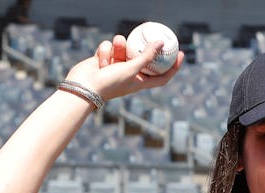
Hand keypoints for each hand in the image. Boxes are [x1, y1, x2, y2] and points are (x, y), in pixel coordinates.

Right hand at [64, 35, 183, 102]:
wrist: (83, 87)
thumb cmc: (110, 83)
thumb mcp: (132, 69)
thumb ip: (147, 56)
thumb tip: (161, 43)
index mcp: (139, 82)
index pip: (162, 76)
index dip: (173, 67)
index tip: (180, 54)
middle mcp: (129, 74)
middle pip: (142, 58)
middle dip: (146, 47)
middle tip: (156, 34)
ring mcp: (116, 66)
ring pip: (123, 47)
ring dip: (120, 45)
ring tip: (117, 44)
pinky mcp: (103, 58)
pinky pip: (109, 47)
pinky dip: (105, 51)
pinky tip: (100, 59)